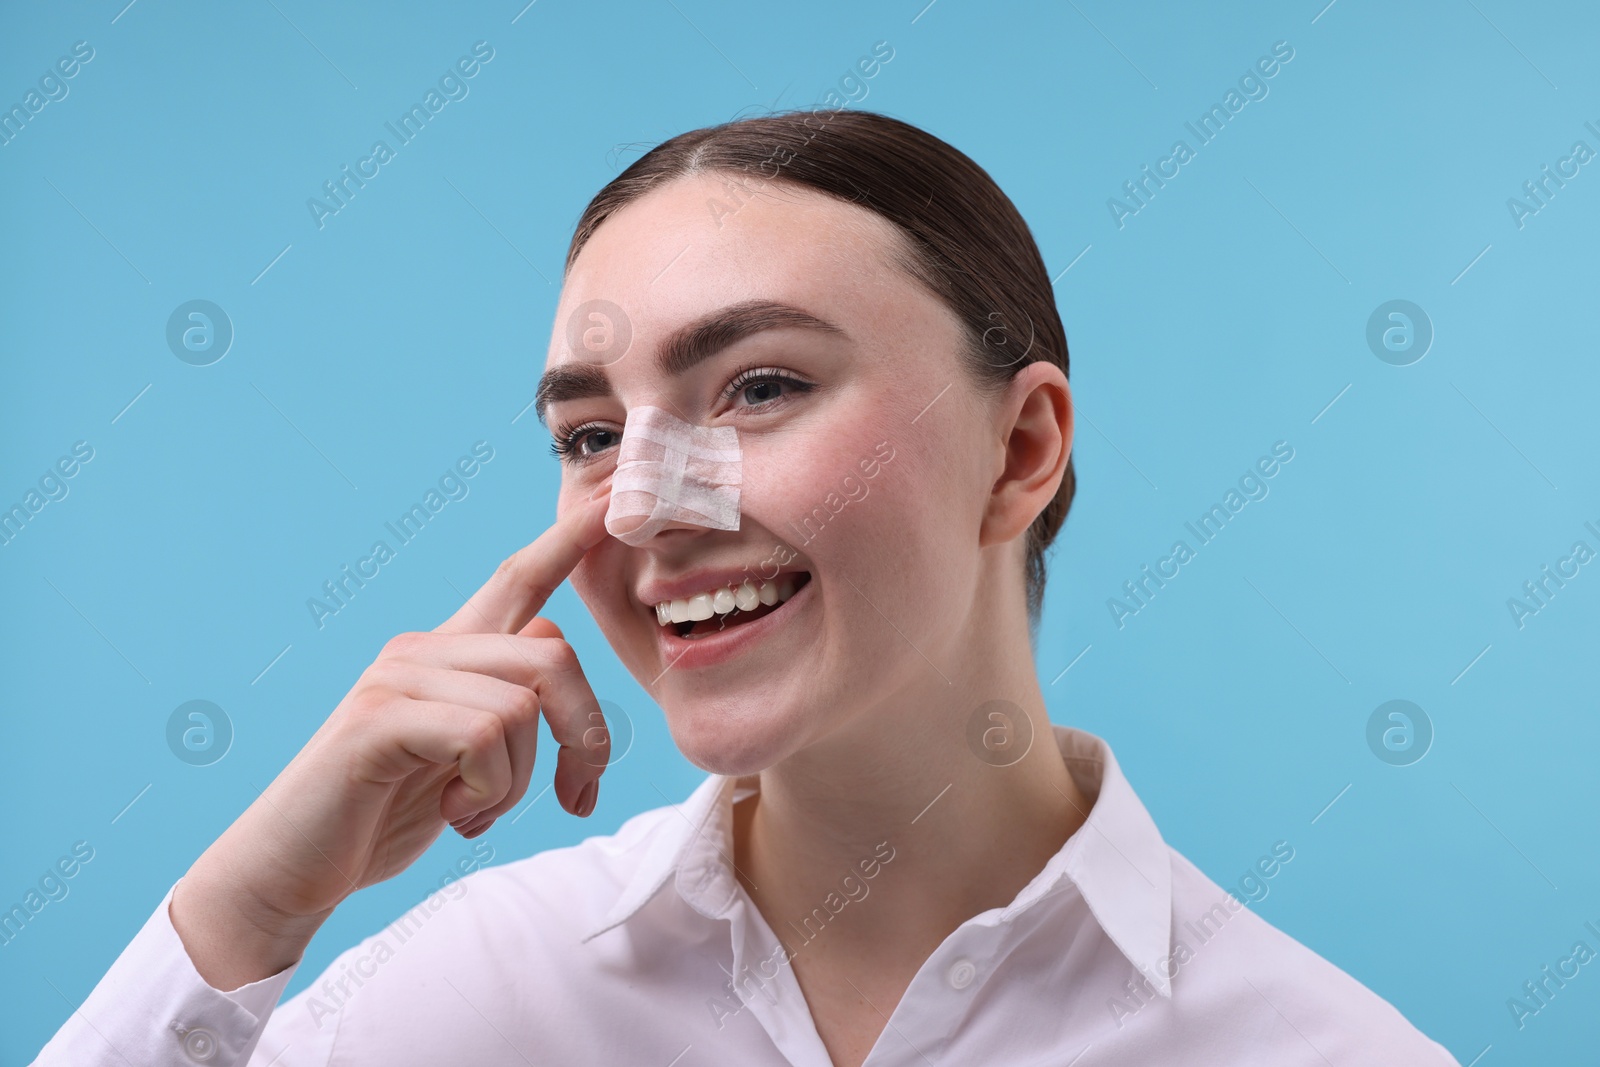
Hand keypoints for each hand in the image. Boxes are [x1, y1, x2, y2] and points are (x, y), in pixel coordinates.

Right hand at [171, 490, 612, 989]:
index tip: (610, 500)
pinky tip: (455, 814)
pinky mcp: (378, 717)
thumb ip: (505, 705)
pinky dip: (488, 789)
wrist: (291, 872)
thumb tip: (556, 663)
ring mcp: (397, 677)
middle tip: (576, 797)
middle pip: (553, 653)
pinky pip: (484, 734)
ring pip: (522, 706)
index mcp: (450, 654)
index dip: (568, 539)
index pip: (519, 579)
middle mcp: (423, 648)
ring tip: (476, 811)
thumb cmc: (382, 816)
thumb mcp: (464, 758)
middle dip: (586, 735)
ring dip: (519, 783)